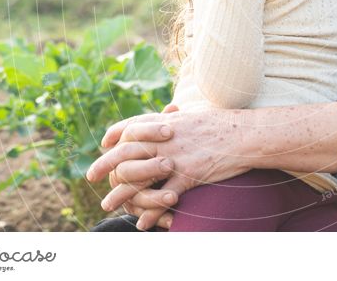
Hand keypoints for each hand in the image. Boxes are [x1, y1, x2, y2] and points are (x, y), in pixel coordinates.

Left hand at [86, 108, 250, 224]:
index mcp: (166, 123)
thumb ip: (176, 118)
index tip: (105, 142)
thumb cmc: (223, 124)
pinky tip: (142, 221)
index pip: (132, 125)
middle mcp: (165, 139)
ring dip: (120, 194)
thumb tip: (168, 115)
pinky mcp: (188, 176)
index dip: (115, 134)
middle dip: (105, 164)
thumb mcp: (195, 115)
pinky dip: (151, 212)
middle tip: (91, 175)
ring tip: (108, 205)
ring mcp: (175, 158)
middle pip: (125, 152)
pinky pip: (163, 197)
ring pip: (138, 178)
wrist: (245, 134)